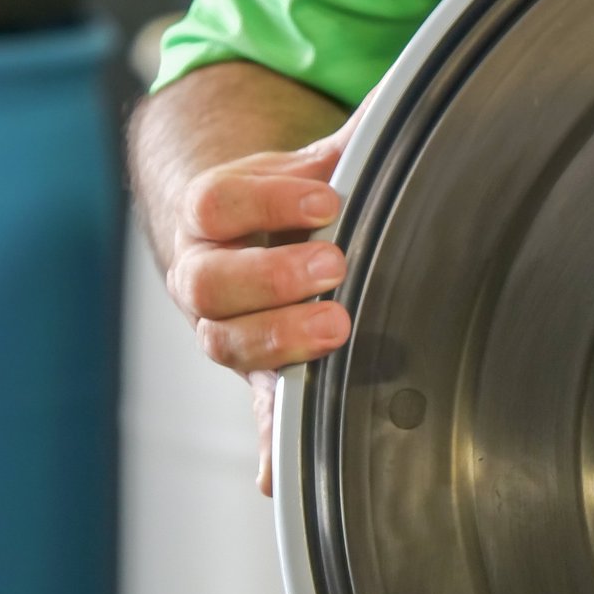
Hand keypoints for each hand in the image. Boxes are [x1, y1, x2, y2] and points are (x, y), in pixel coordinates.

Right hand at [163, 122, 355, 494]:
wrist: (234, 234)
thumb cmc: (279, 202)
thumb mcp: (302, 169)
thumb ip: (337, 153)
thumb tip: (391, 118)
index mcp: (210, 214)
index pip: (217, 204)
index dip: (268, 202)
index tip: (328, 201)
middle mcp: (201, 271)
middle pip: (210, 279)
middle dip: (272, 275)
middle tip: (333, 266)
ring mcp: (222, 326)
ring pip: (223, 339)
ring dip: (277, 339)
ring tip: (336, 326)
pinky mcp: (254, 373)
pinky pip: (254, 412)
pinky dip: (270, 446)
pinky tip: (278, 475)